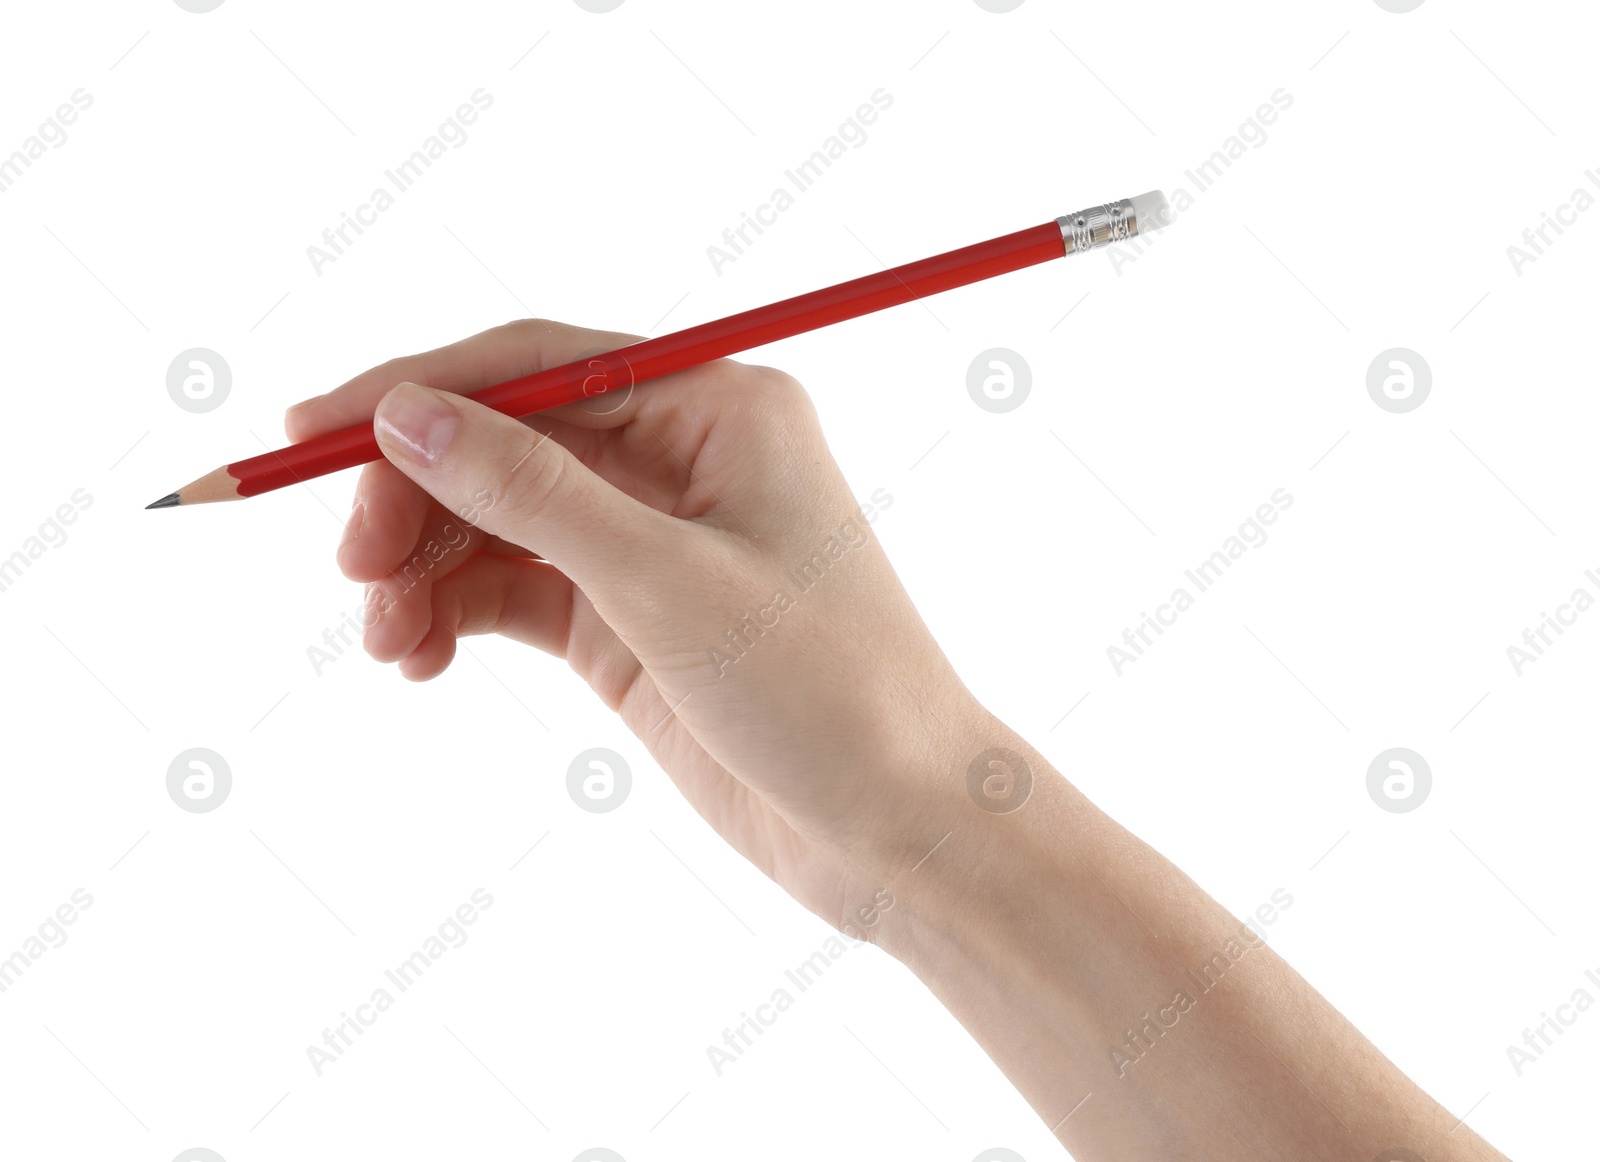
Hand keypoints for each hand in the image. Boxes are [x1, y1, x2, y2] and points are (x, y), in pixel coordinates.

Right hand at [285, 319, 980, 936]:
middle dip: (416, 495)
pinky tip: (421, 657)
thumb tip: (407, 415)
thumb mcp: (667, 585)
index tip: (311, 428)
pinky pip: (515, 589)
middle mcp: (682, 459)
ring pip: (498, 521)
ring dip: (425, 567)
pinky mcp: (629, 618)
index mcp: (719, 406)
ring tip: (387, 642)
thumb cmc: (827, 689)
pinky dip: (458, 612)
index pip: (539, 364)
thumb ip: (532, 495)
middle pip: (504, 441)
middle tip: (352, 566)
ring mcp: (651, 541)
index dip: (419, 387)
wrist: (897, 826)